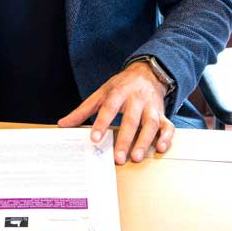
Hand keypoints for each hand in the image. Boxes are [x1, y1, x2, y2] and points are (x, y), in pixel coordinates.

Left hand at [58, 60, 173, 164]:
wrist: (148, 72)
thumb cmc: (121, 86)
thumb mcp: (101, 93)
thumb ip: (83, 110)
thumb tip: (63, 124)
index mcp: (119, 92)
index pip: (109, 108)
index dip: (102, 123)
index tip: (94, 139)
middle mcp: (137, 99)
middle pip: (131, 120)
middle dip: (125, 139)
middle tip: (118, 158)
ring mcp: (152, 107)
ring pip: (151, 124)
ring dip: (145, 141)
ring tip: (137, 157)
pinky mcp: (163, 114)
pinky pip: (168, 126)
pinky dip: (167, 137)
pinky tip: (161, 148)